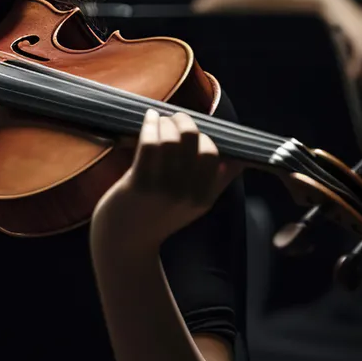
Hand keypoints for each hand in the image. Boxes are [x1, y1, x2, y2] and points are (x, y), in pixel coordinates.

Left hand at [92, 109, 238, 251]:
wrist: (123, 242)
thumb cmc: (156, 218)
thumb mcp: (194, 205)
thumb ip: (217, 183)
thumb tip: (238, 159)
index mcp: (203, 197)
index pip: (214, 155)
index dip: (204, 137)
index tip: (192, 132)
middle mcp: (186, 193)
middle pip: (196, 142)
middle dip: (186, 122)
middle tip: (175, 118)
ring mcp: (163, 189)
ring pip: (173, 139)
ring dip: (166, 122)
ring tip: (160, 119)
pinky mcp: (139, 184)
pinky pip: (149, 144)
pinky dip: (150, 125)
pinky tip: (148, 119)